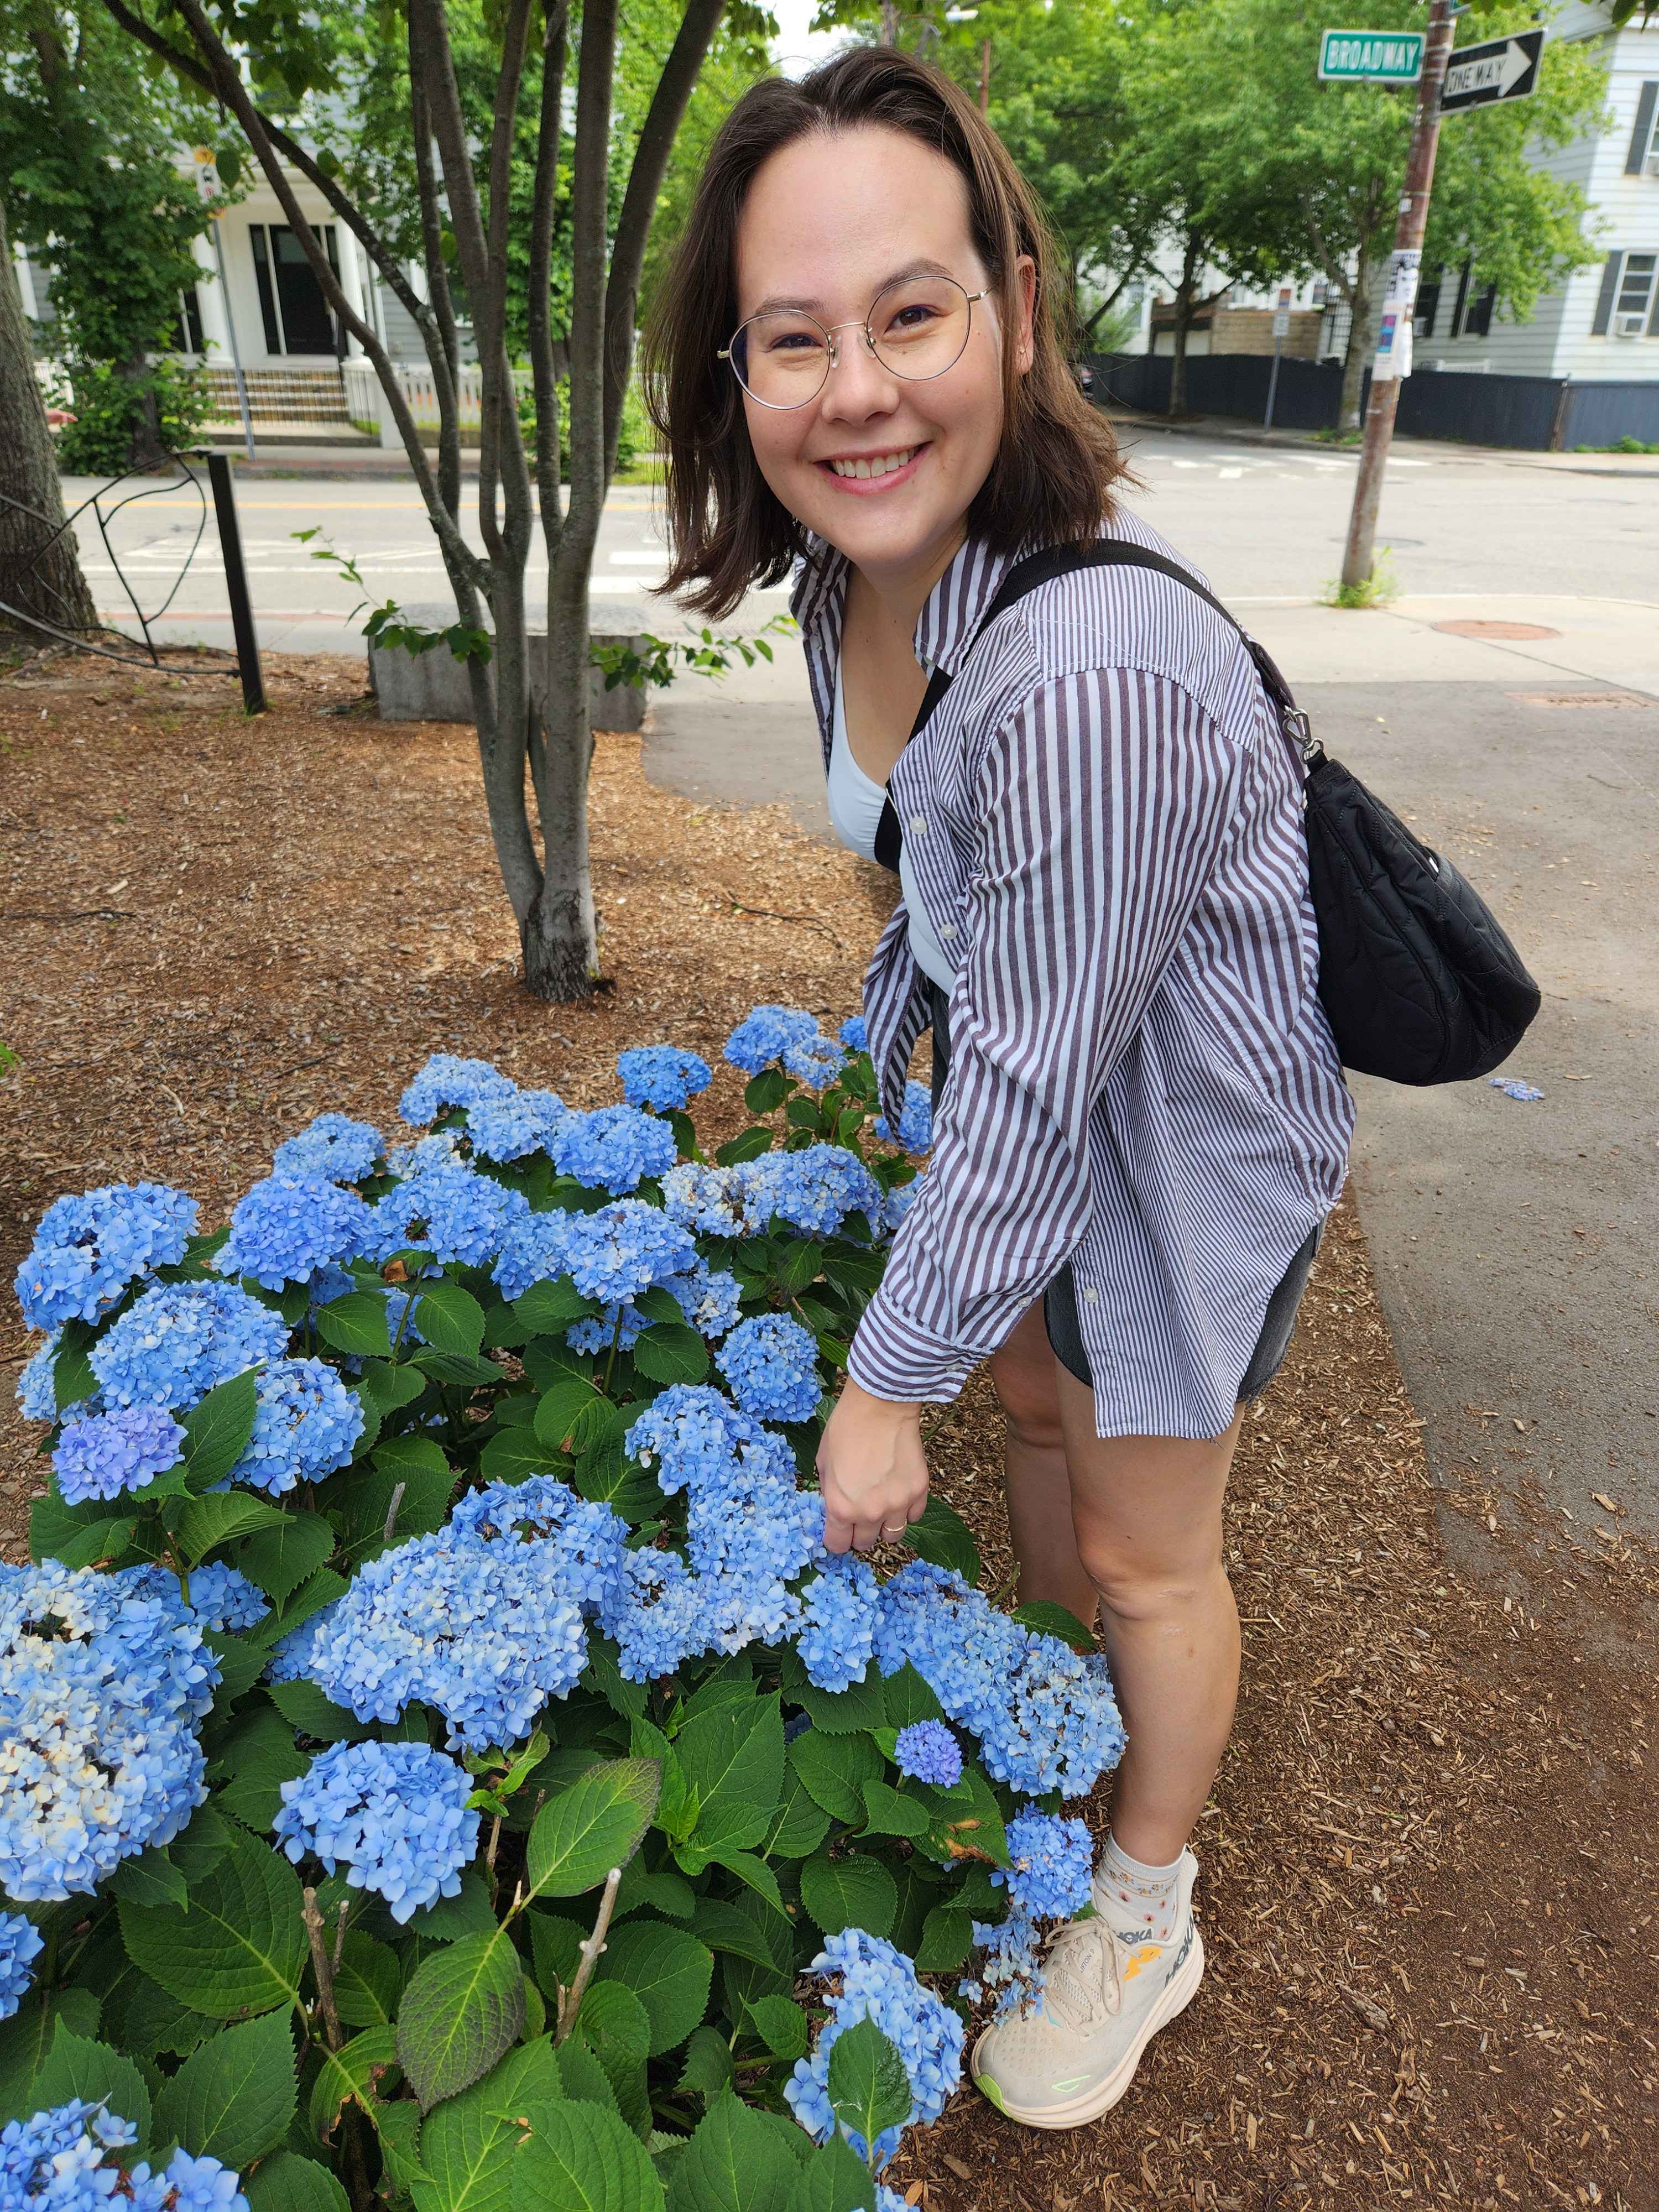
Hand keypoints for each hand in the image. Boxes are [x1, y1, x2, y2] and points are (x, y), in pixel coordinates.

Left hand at [817, 1378, 928, 1554]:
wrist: (879, 1405)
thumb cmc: (846, 1428)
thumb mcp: (823, 1463)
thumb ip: (830, 1493)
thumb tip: (836, 1508)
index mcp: (840, 1507)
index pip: (838, 1545)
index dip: (837, 1538)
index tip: (839, 1531)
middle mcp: (869, 1512)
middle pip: (865, 1543)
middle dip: (859, 1532)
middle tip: (859, 1514)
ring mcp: (898, 1504)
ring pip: (893, 1535)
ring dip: (884, 1525)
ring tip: (882, 1506)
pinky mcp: (919, 1491)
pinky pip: (914, 1515)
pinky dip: (906, 1509)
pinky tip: (899, 1492)